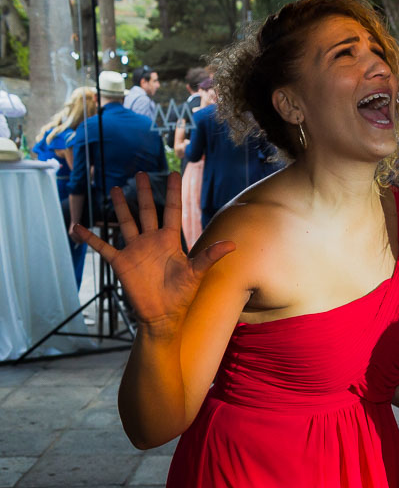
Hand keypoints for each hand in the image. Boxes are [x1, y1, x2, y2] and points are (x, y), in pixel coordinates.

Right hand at [71, 172, 234, 334]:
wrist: (163, 314)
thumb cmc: (181, 295)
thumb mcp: (196, 273)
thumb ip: (210, 256)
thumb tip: (232, 244)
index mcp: (170, 241)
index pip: (172, 210)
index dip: (173, 192)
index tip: (173, 173)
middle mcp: (151, 241)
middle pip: (147, 211)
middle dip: (145, 193)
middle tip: (141, 173)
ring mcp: (135, 250)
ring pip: (126, 222)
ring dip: (121, 207)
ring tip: (117, 189)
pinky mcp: (121, 262)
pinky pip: (102, 247)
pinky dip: (90, 237)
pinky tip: (78, 227)